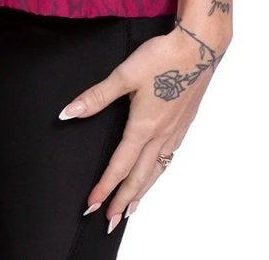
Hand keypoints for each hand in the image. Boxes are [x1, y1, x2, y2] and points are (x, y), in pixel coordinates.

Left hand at [57, 22, 227, 232]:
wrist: (199, 47)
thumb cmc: (162, 57)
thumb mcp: (125, 74)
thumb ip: (97, 96)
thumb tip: (69, 112)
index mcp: (144, 126)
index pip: (120, 165)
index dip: (105, 187)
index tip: (91, 204)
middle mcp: (161, 135)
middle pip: (139, 177)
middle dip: (123, 201)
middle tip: (110, 221)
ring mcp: (175, 131)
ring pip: (156, 171)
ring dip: (142, 192)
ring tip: (132, 209)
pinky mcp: (184, 123)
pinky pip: (169, 159)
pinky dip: (158, 174)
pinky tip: (157, 172)